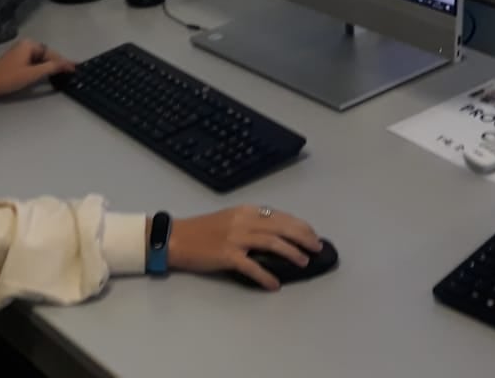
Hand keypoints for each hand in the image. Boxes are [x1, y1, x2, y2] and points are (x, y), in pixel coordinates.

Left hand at [0, 39, 74, 98]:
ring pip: (42, 59)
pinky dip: (42, 67)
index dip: (64, 62)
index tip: (76, 68)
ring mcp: (22, 51)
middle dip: (58, 63)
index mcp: (31, 45)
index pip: (52, 54)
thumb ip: (51, 68)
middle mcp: (27, 44)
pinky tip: (49, 73)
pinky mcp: (18, 58)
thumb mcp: (32, 74)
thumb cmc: (9, 78)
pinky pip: (35, 61)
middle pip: (48, 55)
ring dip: (51, 66)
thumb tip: (67, 64)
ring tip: (64, 73)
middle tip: (72, 71)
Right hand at [166, 206, 321, 290]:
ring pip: (272, 243)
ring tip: (303, 262)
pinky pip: (252, 266)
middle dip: (303, 237)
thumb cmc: (204, 229)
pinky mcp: (227, 255)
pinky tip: (275, 284)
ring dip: (291, 253)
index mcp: (246, 210)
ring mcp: (236, 237)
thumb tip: (277, 233)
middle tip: (317, 248)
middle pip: (281, 227)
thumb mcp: (231, 218)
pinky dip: (266, 276)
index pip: (280, 216)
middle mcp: (244, 220)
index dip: (300, 225)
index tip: (312, 234)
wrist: (178, 238)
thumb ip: (252, 222)